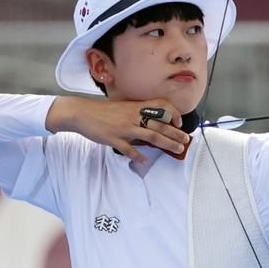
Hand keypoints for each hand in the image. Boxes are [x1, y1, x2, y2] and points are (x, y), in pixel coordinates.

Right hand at [47, 97, 190, 162]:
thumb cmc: (103, 111)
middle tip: (186, 140)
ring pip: (151, 137)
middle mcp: (133, 117)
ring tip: (177, 149)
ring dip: (166, 144)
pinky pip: (129, 149)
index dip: (173, 114)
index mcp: (136, 107)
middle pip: (160, 125)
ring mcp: (124, 128)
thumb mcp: (123, 107)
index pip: (161, 107)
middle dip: (175, 134)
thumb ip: (138, 113)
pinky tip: (145, 160)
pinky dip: (137, 156)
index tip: (179, 123)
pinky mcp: (114, 139)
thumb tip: (153, 121)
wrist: (82, 113)